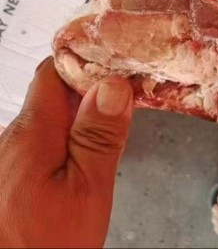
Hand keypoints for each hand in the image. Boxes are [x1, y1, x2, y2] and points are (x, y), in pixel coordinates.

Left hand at [0, 58, 132, 247]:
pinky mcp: (7, 180)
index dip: (91, 63)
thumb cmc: (43, 245)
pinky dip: (64, 146)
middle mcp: (10, 140)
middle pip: (53, 97)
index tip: (123, 69)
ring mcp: (6, 160)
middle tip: (129, 105)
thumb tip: (113, 86)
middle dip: (90, 96)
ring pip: (48, 124)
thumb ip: (99, 136)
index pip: (56, 70)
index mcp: (32, 133)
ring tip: (110, 135)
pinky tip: (83, 163)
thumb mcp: (87, 190)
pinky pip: (38, 147)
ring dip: (78, 124)